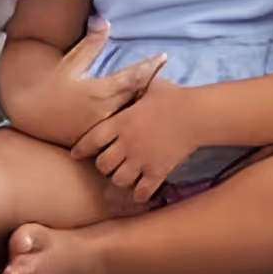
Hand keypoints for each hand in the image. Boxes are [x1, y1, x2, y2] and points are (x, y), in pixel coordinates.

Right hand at [6, 21, 162, 145]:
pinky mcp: (93, 141)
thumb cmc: (49, 81)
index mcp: (98, 91)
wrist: (26, 109)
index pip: (132, 78)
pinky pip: (117, 133)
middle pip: (136, 100)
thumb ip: (90, 44)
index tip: (163, 56)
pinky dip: (129, 125)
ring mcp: (99, 129)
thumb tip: (104, 21)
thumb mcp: (69, 61)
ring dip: (143, 108)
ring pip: (129, 119)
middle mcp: (102, 112)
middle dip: (152, 90)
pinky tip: (139, 121)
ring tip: (160, 99)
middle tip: (169, 81)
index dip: (150, 67)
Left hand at [70, 74, 204, 201]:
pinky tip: (141, 190)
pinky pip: (142, 191)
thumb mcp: (148, 86)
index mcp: (121, 122)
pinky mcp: (158, 171)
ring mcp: (141, 160)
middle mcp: (127, 144)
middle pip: (102, 165)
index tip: (76, 153)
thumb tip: (127, 80)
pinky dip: (140, 194)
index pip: (91, 140)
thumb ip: (133, 87)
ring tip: (125, 175)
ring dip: (120, 179)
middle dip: (104, 165)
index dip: (81, 149)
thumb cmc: (173, 96)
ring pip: (119, 180)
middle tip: (110, 163)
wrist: (196, 113)